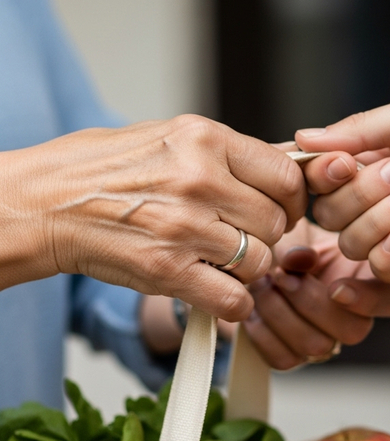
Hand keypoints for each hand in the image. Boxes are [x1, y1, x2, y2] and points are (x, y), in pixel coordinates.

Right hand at [1, 114, 334, 320]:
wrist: (45, 203)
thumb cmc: (103, 168)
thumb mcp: (169, 137)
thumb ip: (227, 154)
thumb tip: (281, 167)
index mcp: (205, 139)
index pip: (285, 174)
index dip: (293, 199)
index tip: (284, 209)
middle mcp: (200, 179)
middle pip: (277, 222)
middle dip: (269, 235)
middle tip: (246, 238)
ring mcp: (184, 226)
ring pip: (260, 261)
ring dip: (250, 269)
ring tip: (224, 261)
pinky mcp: (167, 270)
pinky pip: (234, 298)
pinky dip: (234, 302)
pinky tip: (220, 292)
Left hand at [243, 219, 389, 369]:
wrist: (265, 263)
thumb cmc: (293, 244)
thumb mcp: (298, 236)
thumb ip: (302, 246)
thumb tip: (299, 260)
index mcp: (373, 281)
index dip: (368, 299)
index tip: (337, 287)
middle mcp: (358, 318)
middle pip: (352, 331)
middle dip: (309, 302)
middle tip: (280, 274)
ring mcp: (328, 342)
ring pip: (316, 346)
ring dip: (280, 313)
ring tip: (262, 284)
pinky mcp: (297, 357)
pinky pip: (284, 359)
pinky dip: (262, 332)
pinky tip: (254, 308)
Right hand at [300, 145, 389, 282]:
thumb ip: (361, 129)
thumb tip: (303, 139)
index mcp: (369, 155)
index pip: (318, 175)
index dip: (320, 174)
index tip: (341, 165)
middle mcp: (374, 196)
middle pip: (328, 215)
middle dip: (356, 196)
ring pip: (351, 245)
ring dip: (376, 223)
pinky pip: (382, 274)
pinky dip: (384, 258)